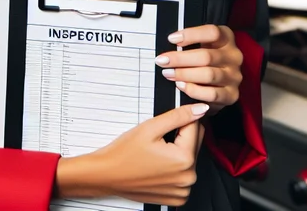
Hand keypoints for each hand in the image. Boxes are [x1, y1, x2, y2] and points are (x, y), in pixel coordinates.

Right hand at [54, 103, 207, 205]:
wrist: (106, 176)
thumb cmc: (123, 154)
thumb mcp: (151, 128)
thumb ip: (179, 116)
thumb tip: (201, 109)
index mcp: (184, 159)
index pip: (195, 126)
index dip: (181, 119)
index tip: (167, 122)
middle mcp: (188, 177)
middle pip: (195, 143)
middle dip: (181, 135)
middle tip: (158, 139)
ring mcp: (183, 190)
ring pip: (190, 158)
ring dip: (178, 151)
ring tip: (156, 152)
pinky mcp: (177, 197)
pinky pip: (184, 175)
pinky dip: (175, 168)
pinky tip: (158, 165)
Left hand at [156, 24, 243, 114]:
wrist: (219, 85)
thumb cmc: (205, 61)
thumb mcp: (202, 45)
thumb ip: (190, 43)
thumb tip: (170, 42)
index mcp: (227, 39)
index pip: (212, 32)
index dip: (191, 34)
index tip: (171, 39)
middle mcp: (234, 56)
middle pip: (206, 56)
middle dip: (180, 59)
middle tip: (162, 61)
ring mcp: (234, 76)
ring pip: (208, 75)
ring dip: (184, 74)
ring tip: (168, 74)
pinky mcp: (232, 95)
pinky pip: (211, 94)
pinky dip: (194, 90)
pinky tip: (181, 86)